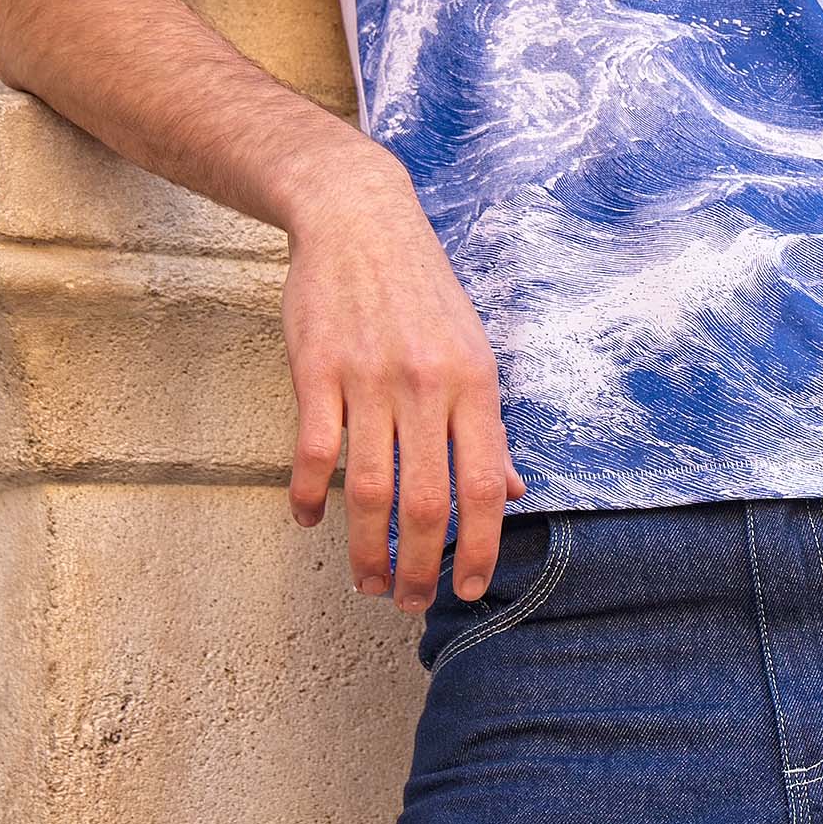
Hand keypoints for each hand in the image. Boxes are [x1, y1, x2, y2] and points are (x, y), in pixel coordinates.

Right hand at [280, 149, 527, 614]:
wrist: (360, 220)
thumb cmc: (423, 293)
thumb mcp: (474, 352)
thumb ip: (488, 427)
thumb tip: (513, 491)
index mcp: (477, 385)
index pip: (486, 486)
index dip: (479, 547)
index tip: (469, 589)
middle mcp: (429, 386)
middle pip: (427, 501)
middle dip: (420, 566)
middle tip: (410, 603)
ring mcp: (371, 378)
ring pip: (369, 489)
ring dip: (365, 548)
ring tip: (366, 581)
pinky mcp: (318, 370)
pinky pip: (315, 452)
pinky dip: (310, 496)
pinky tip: (308, 520)